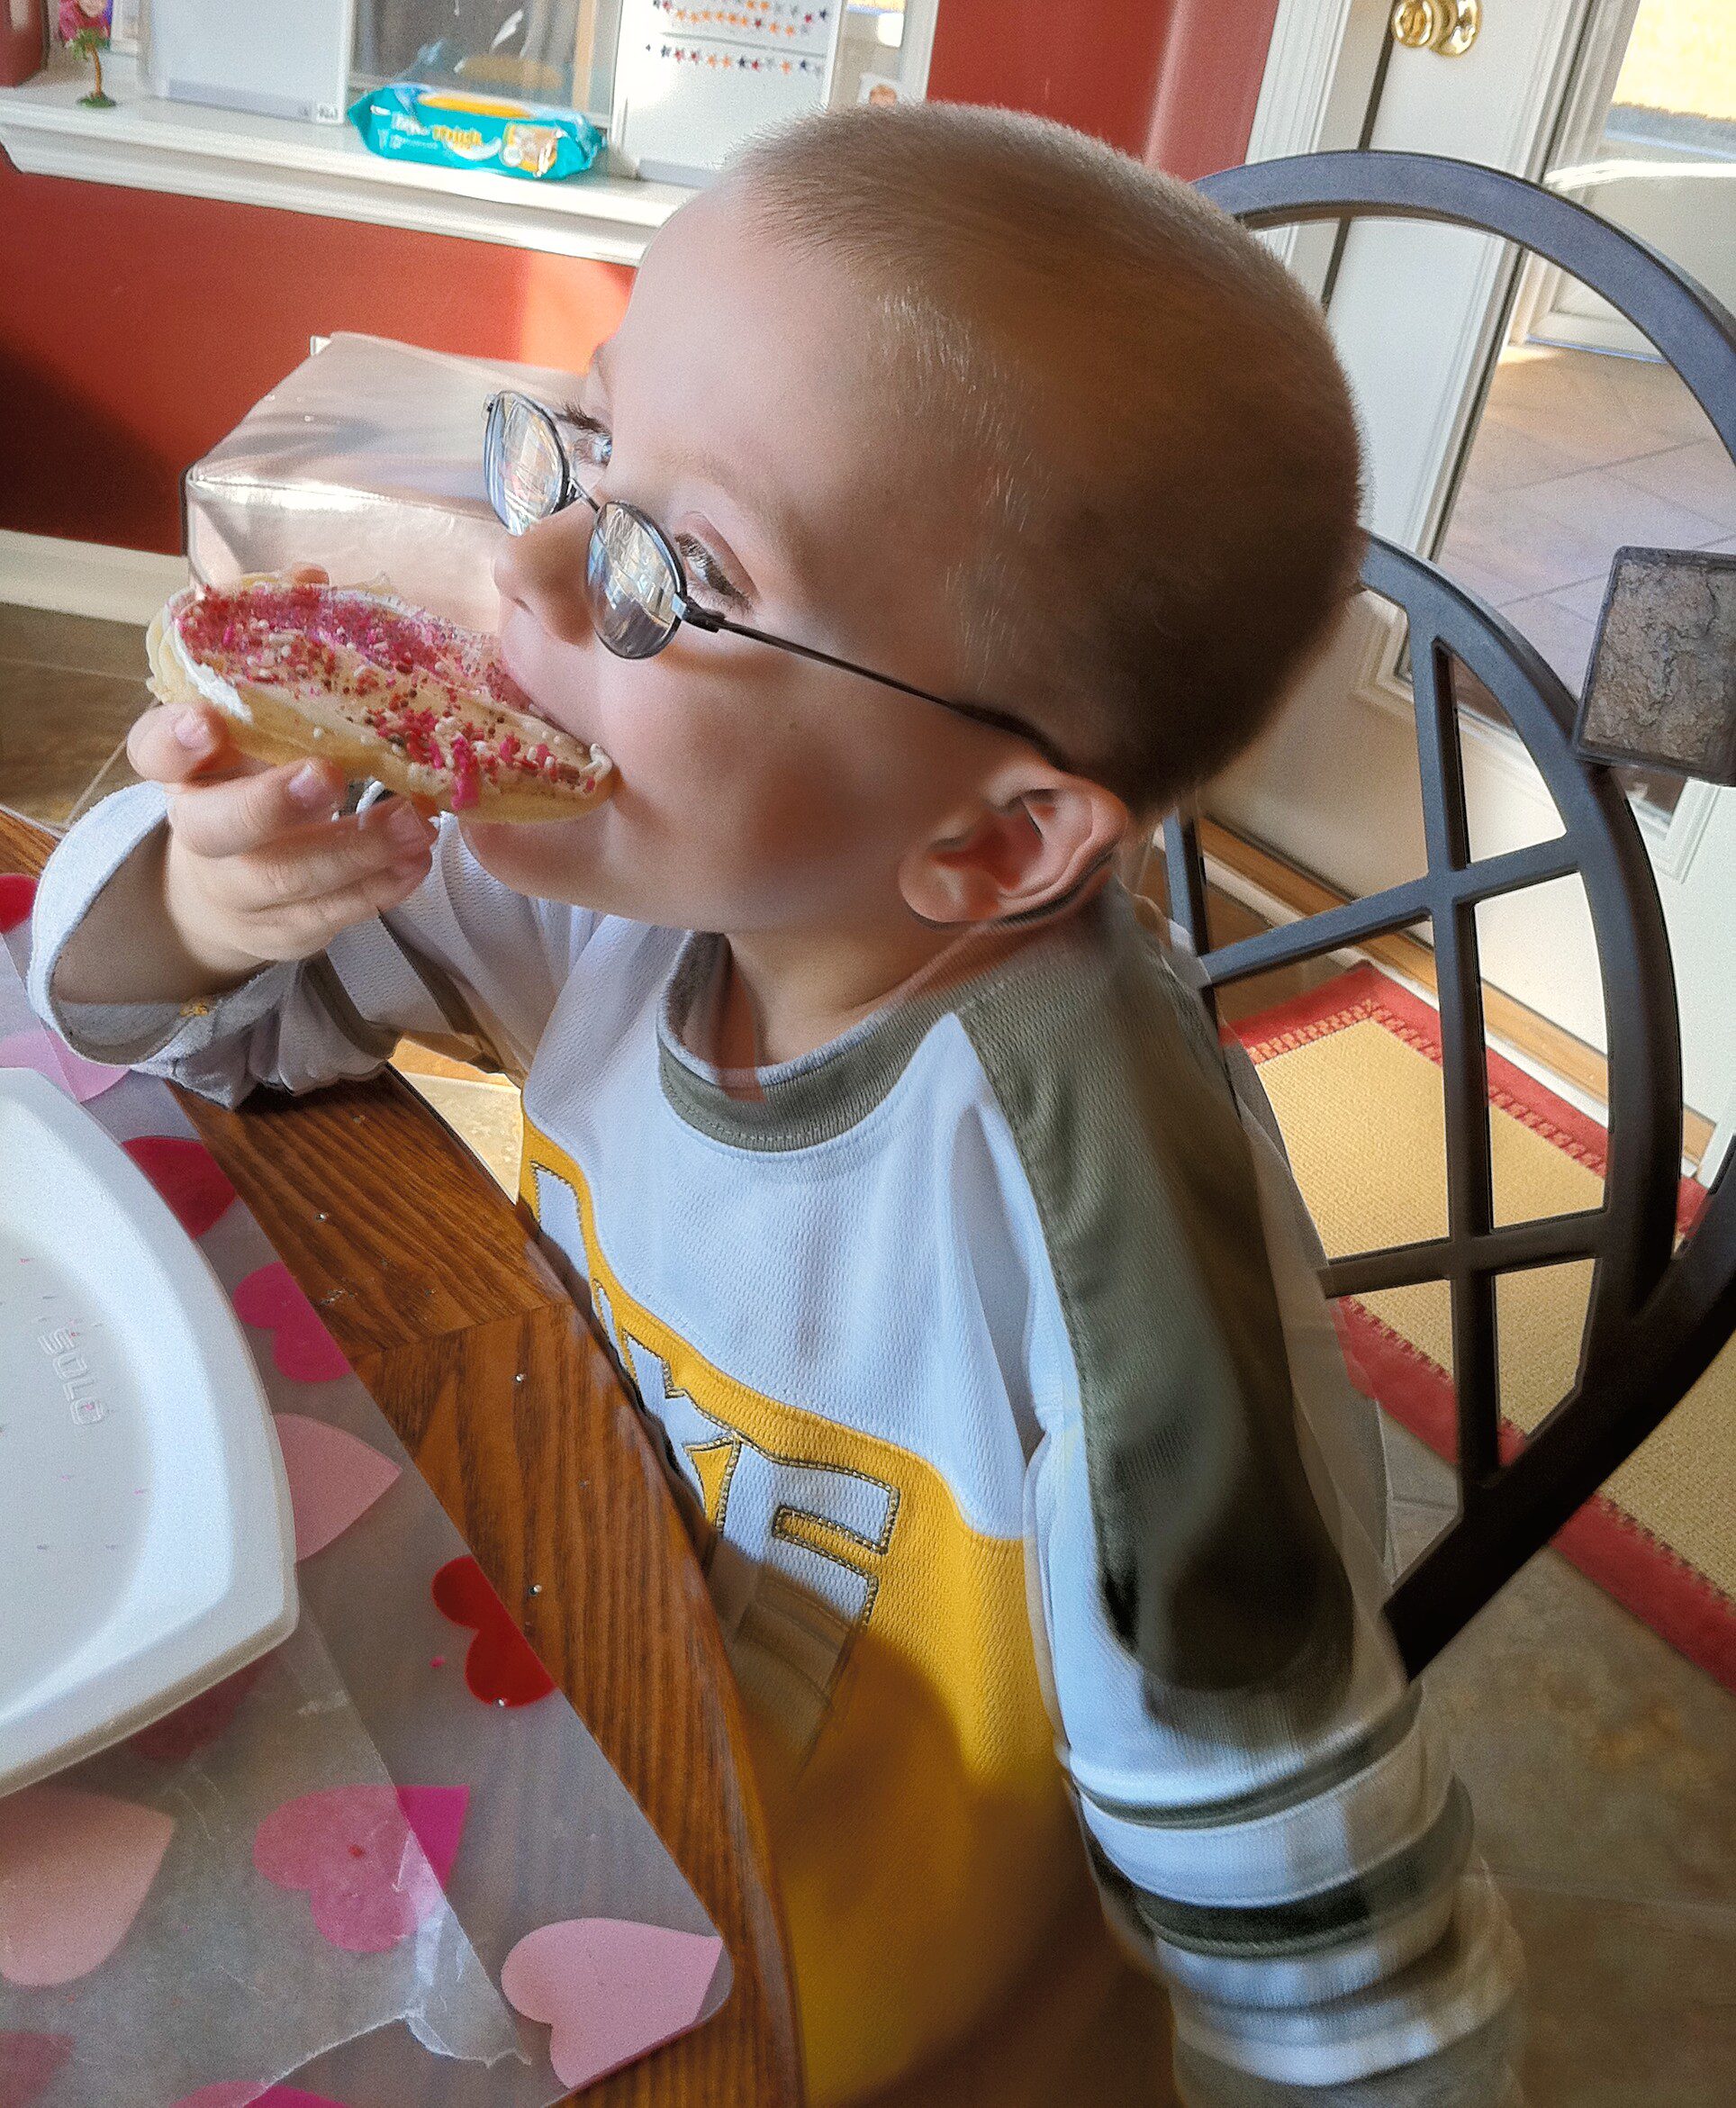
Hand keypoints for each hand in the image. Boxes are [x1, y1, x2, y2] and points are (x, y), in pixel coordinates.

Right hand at [130, 566, 437, 986]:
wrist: (228, 884)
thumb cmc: (251, 774)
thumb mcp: (255, 715)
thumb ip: (278, 649)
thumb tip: (313, 575)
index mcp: (184, 770)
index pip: (153, 753)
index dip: (174, 738)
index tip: (206, 719)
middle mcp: (201, 830)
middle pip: (218, 828)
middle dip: (271, 805)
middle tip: (330, 777)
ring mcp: (240, 888)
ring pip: (285, 881)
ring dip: (354, 852)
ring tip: (416, 824)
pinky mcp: (284, 929)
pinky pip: (329, 917)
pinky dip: (377, 891)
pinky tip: (418, 862)